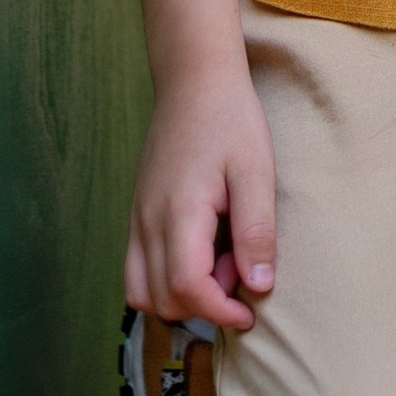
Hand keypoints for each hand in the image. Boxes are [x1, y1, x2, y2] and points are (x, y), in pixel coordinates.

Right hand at [126, 53, 276, 333]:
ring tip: (219, 263)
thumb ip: (256, 231)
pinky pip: (137, 268)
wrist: (193, 81)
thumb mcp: (256, 172)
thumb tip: (258, 286)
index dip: (219, 312)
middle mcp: (147, 221)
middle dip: (203, 304)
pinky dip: (164, 279)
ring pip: (140, 290)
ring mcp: (136, 217)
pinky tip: (201, 252)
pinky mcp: (136, 213)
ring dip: (179, 296)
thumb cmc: (230, 120)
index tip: (249, 314)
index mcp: (179, 212)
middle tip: (239, 271)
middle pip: (160, 299)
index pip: (187, 288)